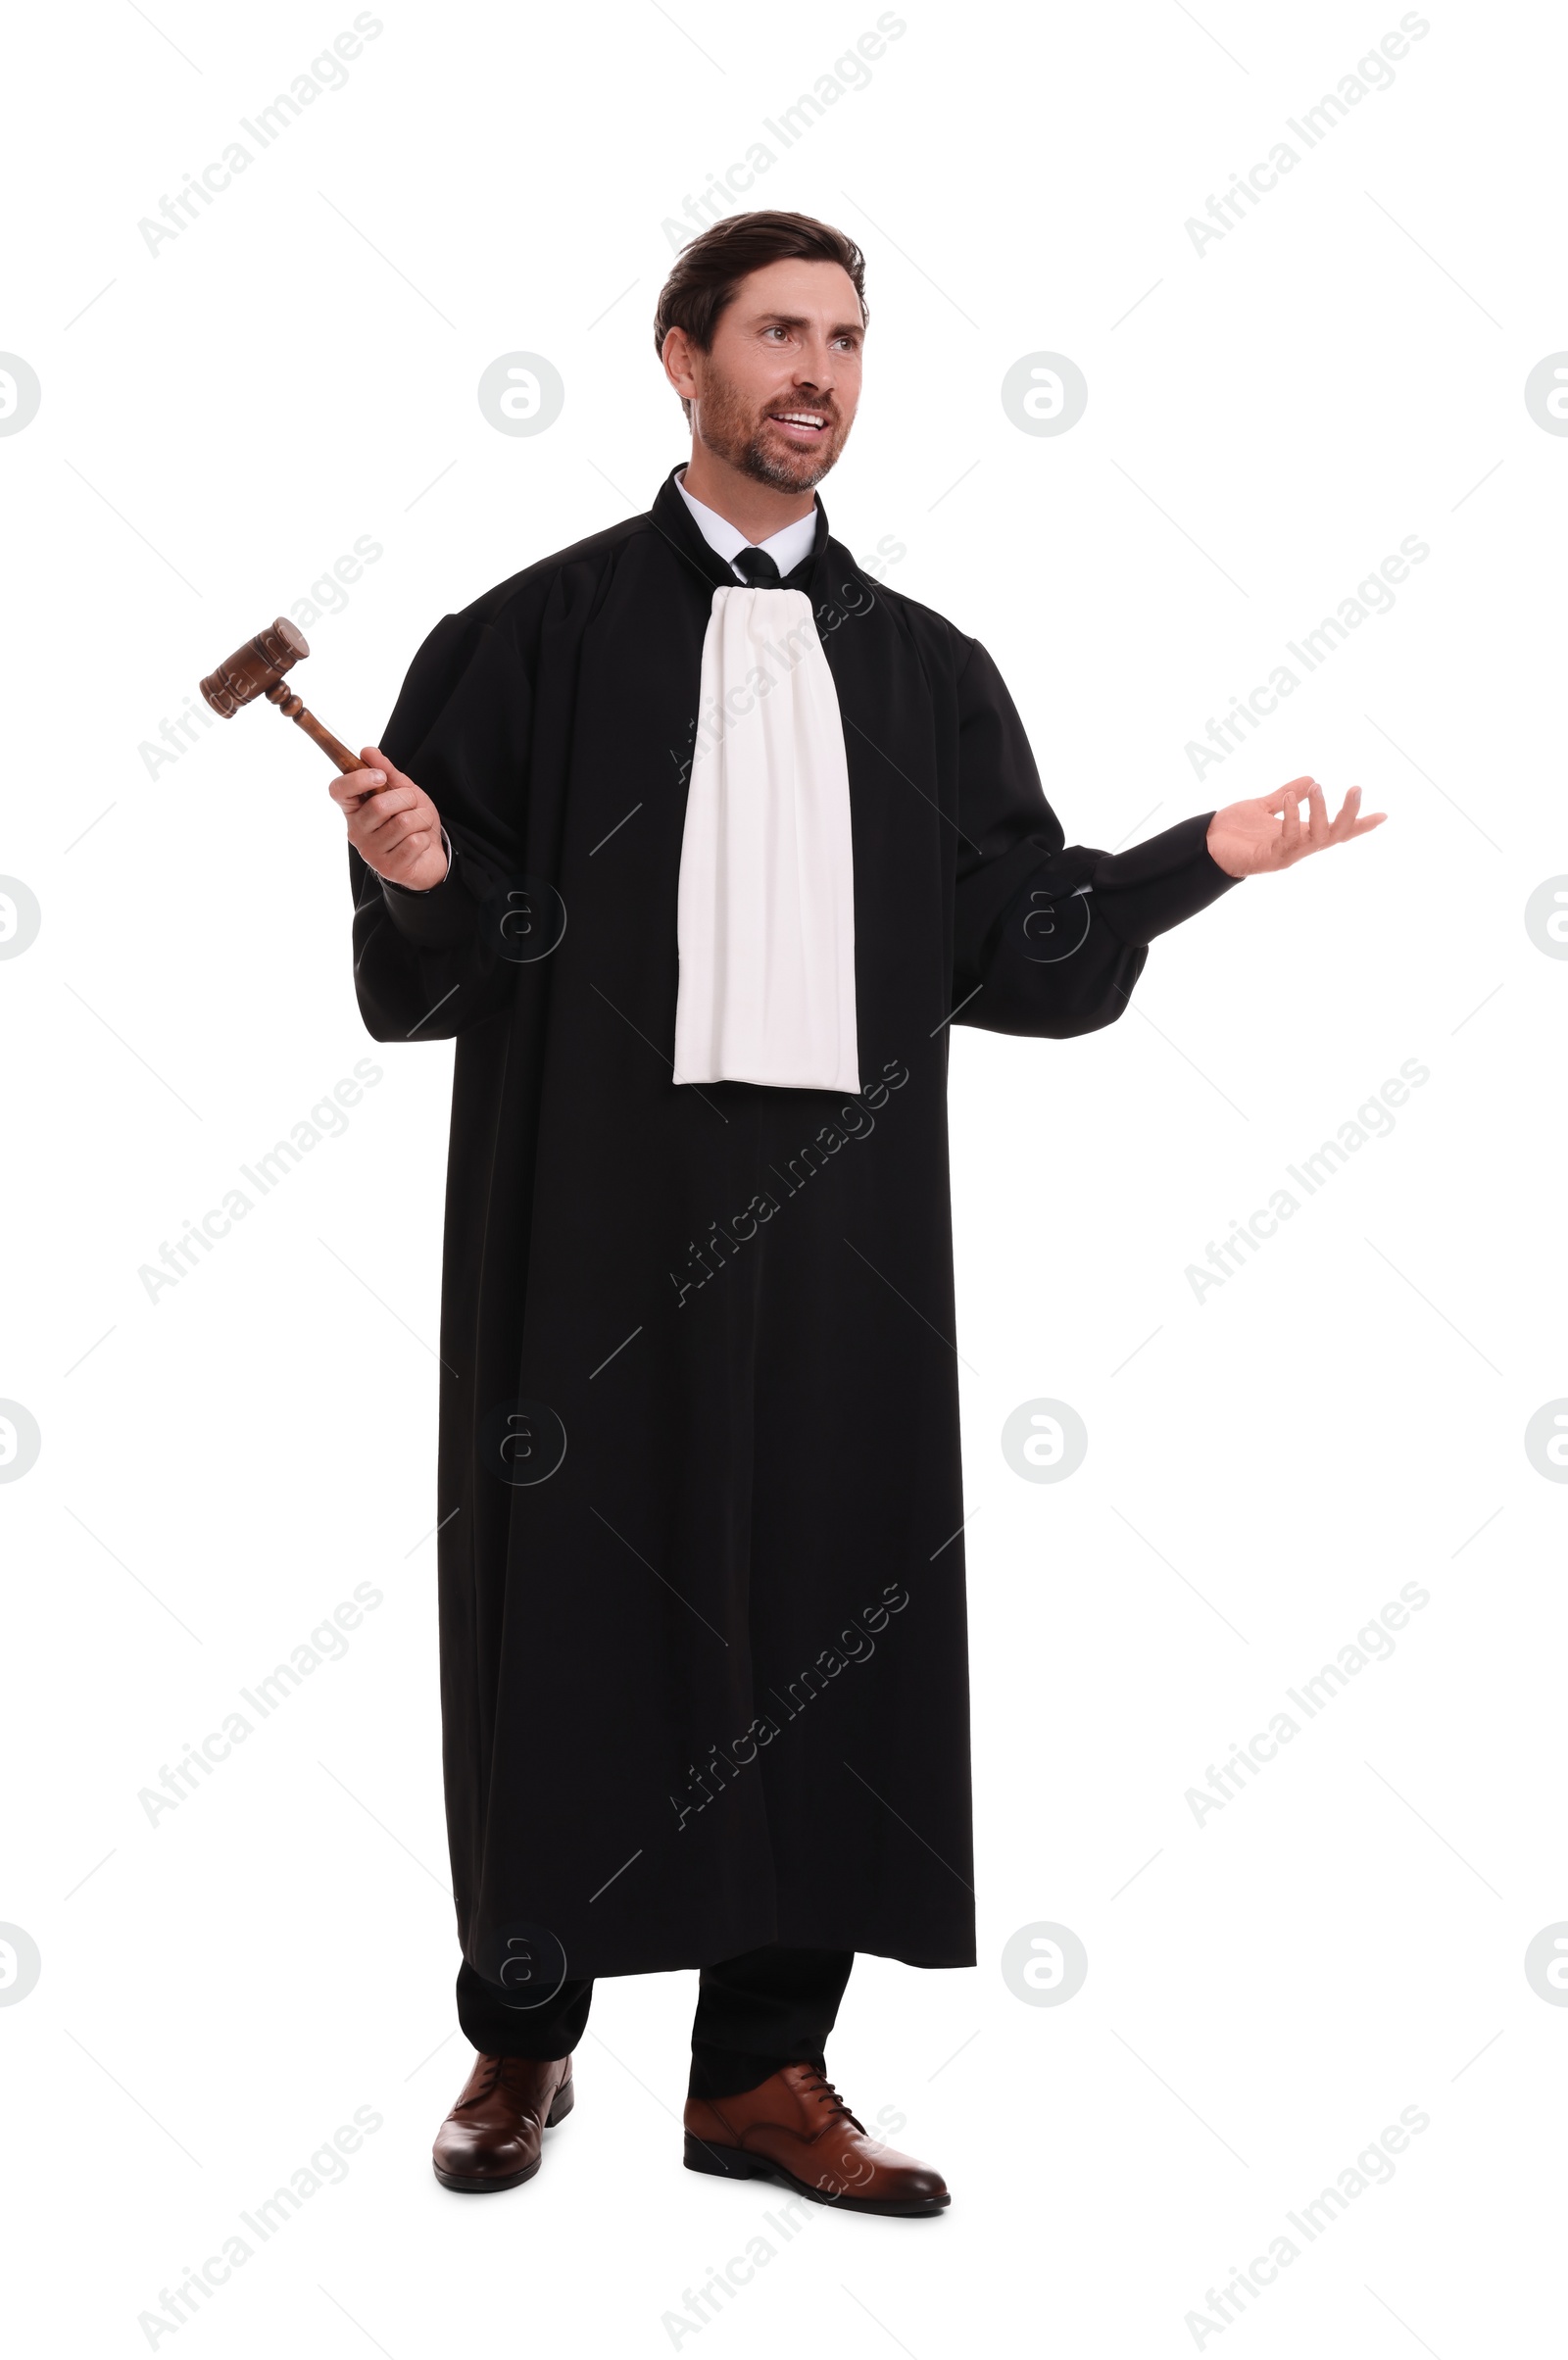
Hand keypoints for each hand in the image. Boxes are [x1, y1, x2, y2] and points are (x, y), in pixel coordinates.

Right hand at [330, 745, 448, 890]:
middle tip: (413, 804)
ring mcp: (371, 852)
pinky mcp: (389, 868)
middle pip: (380, 806)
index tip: (380, 776)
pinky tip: (420, 844)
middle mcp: (356, 831)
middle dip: (407, 799)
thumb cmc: (412, 821)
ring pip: (403, 823)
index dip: (358, 780)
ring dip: (421, 819)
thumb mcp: (402, 791)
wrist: (430, 855)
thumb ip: (386, 771)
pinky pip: (414, 842)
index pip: (338, 790)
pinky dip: (425, 838)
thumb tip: (367, 751)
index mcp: (354, 809)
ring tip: (419, 825)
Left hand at [1207, 778, 1385, 878]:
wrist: (1203, 846)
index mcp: (1300, 835)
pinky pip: (1288, 839)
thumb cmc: (1233, 832)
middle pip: (1334, 835)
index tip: (1384, 815)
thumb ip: (1288, 796)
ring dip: (1320, 812)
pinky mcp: (1268, 858)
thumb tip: (1311, 779)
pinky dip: (1291, 817)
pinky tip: (1288, 798)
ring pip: (1317, 838)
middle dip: (1349, 814)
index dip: (1359, 824)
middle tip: (1356, 788)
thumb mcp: (1264, 807)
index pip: (1335, 831)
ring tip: (1319, 788)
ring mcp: (1284, 855)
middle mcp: (1297, 847)